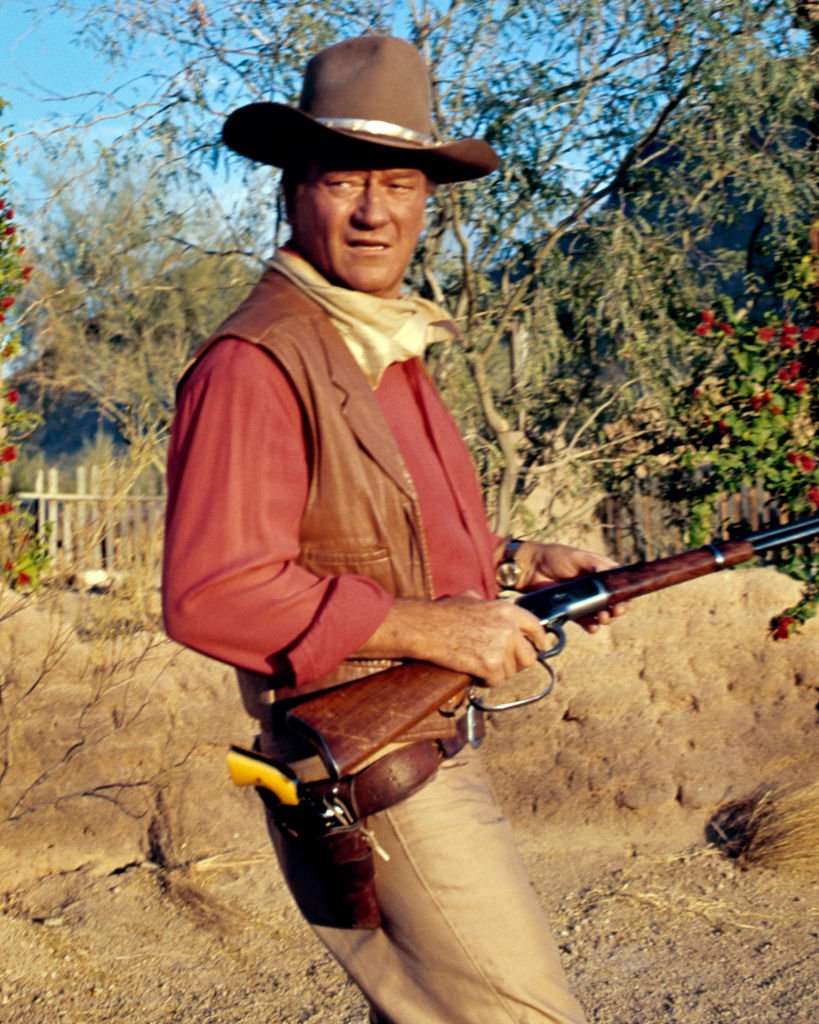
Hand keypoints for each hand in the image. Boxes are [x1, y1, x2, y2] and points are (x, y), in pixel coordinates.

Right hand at [356, 591, 547, 687]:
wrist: (426, 627)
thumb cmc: (443, 613)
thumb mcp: (472, 598)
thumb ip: (490, 606)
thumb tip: (495, 609)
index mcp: (507, 610)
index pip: (536, 628)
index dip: (539, 641)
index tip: (539, 648)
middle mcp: (509, 628)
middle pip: (529, 657)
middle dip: (516, 663)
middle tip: (500, 663)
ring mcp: (501, 647)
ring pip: (511, 672)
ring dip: (497, 672)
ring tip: (479, 664)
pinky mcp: (490, 665)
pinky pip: (496, 681)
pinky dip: (486, 681)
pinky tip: (474, 672)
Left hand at [511, 541, 627, 630]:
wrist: (530, 568)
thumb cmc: (555, 557)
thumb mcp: (578, 557)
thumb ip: (597, 565)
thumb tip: (613, 573)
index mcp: (599, 572)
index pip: (618, 586)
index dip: (624, 595)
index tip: (623, 602)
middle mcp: (593, 587)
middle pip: (611, 602)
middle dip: (615, 610)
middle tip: (613, 612)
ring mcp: (582, 600)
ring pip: (599, 613)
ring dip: (604, 619)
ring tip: (602, 619)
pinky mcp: (571, 610)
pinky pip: (584, 621)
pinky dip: (590, 625)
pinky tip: (592, 627)